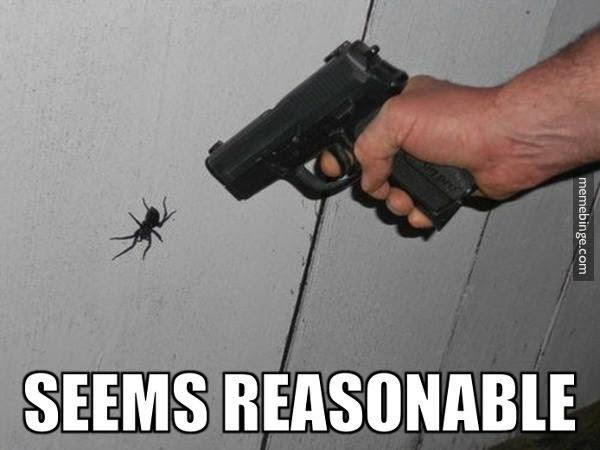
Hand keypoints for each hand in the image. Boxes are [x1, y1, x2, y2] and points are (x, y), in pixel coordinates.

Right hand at [320, 76, 566, 227]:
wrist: (508, 144)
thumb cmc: (467, 120)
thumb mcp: (397, 118)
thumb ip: (368, 146)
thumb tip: (367, 176)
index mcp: (400, 111)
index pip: (359, 134)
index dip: (345, 154)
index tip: (337, 170)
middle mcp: (415, 136)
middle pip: (376, 170)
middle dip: (376, 186)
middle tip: (383, 186)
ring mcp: (431, 162)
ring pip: (397, 192)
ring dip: (397, 203)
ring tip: (406, 199)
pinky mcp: (446, 184)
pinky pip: (421, 206)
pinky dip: (418, 213)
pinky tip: (422, 210)